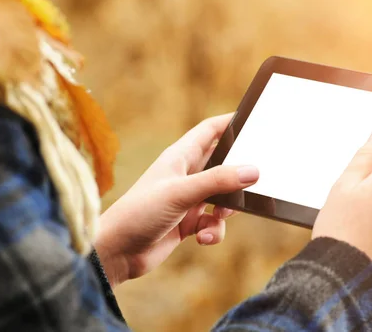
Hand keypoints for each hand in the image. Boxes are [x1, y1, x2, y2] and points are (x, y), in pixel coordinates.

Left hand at [95, 114, 258, 285]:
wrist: (117, 251)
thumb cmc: (139, 212)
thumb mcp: (182, 192)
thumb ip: (218, 181)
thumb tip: (253, 171)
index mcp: (180, 157)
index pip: (210, 130)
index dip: (230, 123)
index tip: (254, 120)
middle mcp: (186, 174)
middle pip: (222, 164)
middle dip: (236, 175)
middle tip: (253, 181)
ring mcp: (187, 199)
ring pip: (222, 197)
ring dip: (227, 209)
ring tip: (219, 215)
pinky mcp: (188, 222)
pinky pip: (213, 222)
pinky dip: (213, 231)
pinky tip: (201, 238)